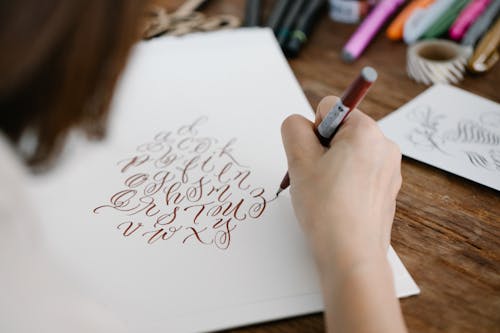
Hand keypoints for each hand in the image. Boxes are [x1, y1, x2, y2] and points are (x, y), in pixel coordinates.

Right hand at [281, 96, 401, 274]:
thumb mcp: (299, 160)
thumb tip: (299, 123)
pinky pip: (359, 173)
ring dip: (329, 166)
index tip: (311, 156)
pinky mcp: (387, 190)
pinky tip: (335, 203)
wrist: (351, 256)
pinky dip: (343, 181)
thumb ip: (293, 128)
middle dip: (321, 149)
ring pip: (348, 154)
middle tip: (312, 177)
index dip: (312, 130)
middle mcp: (385, 146)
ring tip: (323, 193)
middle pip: (340, 131)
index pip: (330, 107)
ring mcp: (389, 170)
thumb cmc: (327, 208)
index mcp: (367, 132)